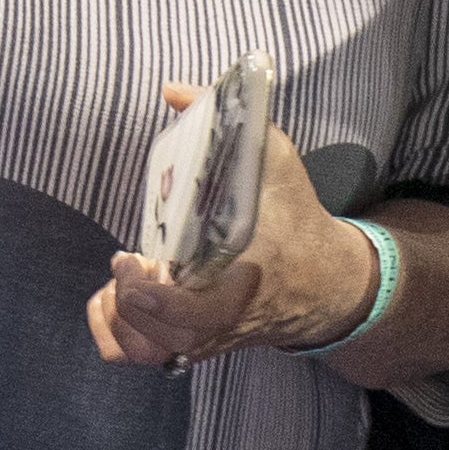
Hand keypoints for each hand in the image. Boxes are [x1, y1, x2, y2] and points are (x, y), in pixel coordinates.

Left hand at [90, 104, 376, 367]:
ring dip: (121, 321)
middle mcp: (220, 320)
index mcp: (242, 282)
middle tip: (126, 261)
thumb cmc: (296, 216)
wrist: (329, 280)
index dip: (154, 298)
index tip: (136, 257)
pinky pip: (147, 358)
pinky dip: (120, 335)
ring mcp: (207, 337)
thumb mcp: (275, 160)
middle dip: (130, 304)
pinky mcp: (197, 343)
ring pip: (148, 355)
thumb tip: (172, 90)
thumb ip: (229, 123)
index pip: (194, 317)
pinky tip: (119, 297)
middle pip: (159, 341)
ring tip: (120, 282)